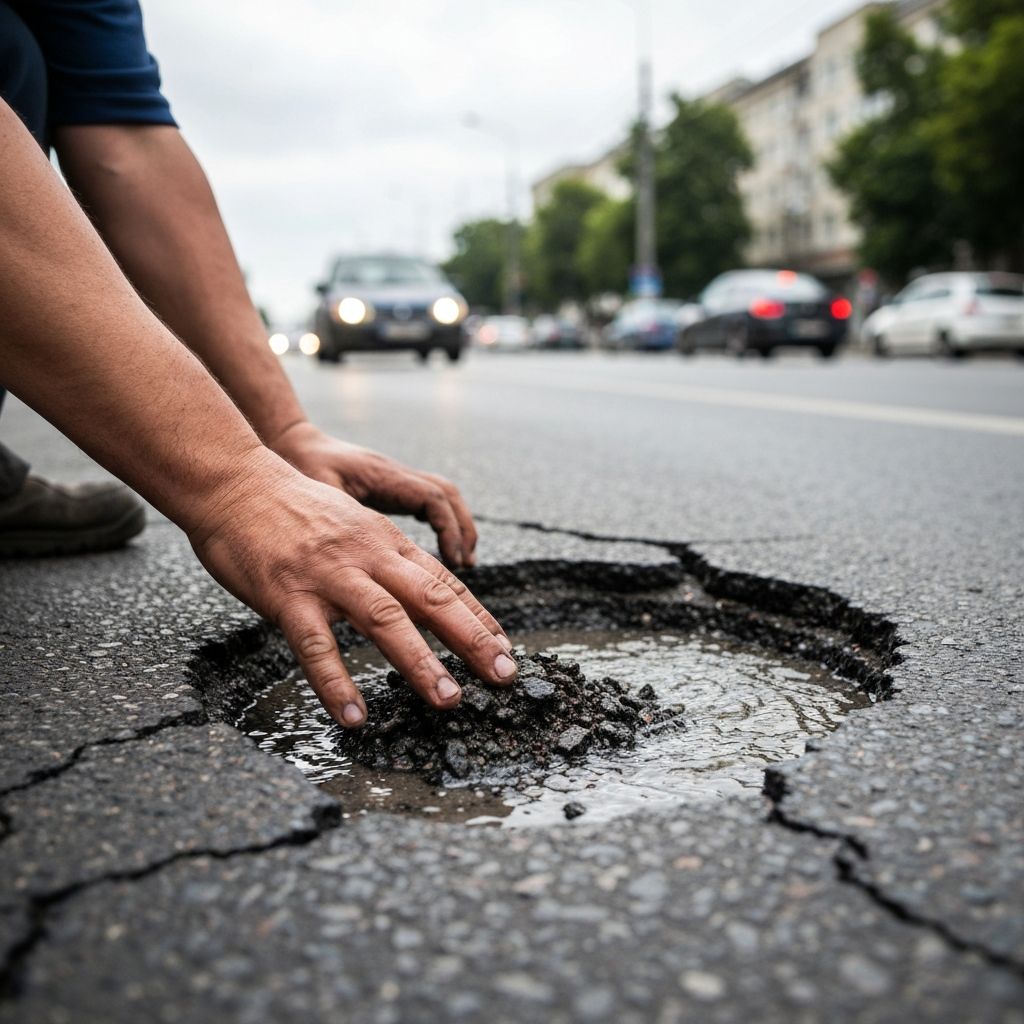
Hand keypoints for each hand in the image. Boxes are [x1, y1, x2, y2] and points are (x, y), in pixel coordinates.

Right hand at [188, 449, 515, 727]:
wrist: (233, 482)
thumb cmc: (291, 509)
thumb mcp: (352, 524)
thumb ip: (382, 556)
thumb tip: (411, 592)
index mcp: (384, 541)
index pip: (444, 581)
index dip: (479, 617)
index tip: (507, 648)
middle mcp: (366, 555)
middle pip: (431, 598)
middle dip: (474, 639)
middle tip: (506, 675)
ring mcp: (328, 575)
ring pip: (385, 619)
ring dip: (420, 662)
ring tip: (449, 700)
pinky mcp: (287, 595)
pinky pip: (316, 646)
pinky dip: (337, 683)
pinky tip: (353, 717)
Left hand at [271, 421, 476, 568]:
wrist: (297, 443)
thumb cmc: (304, 465)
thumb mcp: (318, 492)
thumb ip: (341, 517)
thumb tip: (359, 552)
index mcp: (385, 476)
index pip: (433, 498)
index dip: (448, 528)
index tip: (451, 560)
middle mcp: (397, 474)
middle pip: (449, 495)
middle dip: (463, 529)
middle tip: (465, 564)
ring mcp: (397, 479)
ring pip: (444, 496)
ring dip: (457, 525)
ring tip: (460, 561)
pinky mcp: (392, 486)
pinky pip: (429, 501)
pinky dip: (442, 522)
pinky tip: (439, 547)